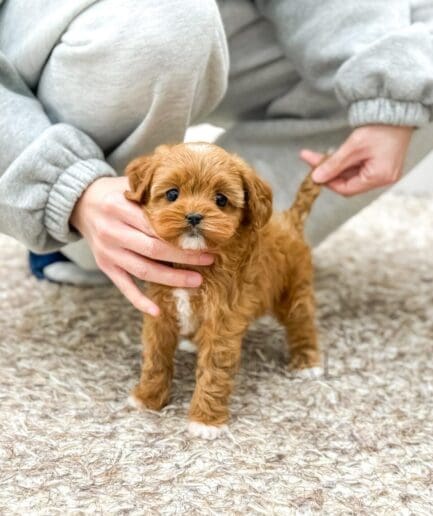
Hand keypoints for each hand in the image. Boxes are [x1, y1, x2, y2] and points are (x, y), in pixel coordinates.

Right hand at [70, 176, 212, 315]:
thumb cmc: (114, 193)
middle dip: (183, 257)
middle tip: (208, 260)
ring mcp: (108, 252)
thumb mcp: (129, 183)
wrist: (79, 203)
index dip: (180, 234)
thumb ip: (153, 190)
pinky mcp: (106, 266)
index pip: (155, 225)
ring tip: (196, 281)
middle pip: (153, 250)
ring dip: (171, 279)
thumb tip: (190, 197)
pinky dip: (140, 301)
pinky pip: (124, 287)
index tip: (204, 238)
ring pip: (143, 270)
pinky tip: (158, 311)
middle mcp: (111, 232)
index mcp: (119, 208)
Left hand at [300, 125, 413, 195]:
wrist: (397, 110)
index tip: (312, 173)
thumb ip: (334, 164)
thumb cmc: (381, 127)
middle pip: (348, 182)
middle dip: (328, 172)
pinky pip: (357, 168)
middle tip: (310, 160)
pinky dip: (344, 163)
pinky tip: (332, 155)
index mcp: (379, 177)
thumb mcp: (354, 146)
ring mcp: (382, 171)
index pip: (347, 189)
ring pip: (351, 174)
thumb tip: (316, 178)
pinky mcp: (380, 164)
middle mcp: (383, 178)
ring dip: (334, 166)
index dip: (328, 182)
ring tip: (317, 156)